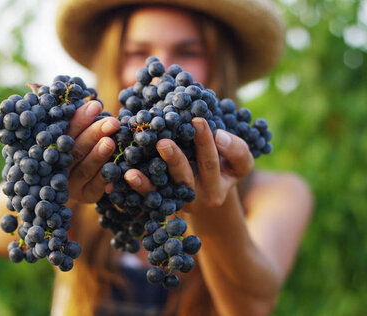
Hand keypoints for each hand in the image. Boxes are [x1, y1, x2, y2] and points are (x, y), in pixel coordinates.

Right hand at [67, 101, 119, 202]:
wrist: (82, 180)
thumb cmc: (79, 143)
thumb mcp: (74, 131)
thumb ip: (73, 118)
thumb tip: (68, 95)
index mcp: (51, 147)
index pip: (64, 132)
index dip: (79, 119)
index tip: (96, 106)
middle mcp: (58, 167)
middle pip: (74, 150)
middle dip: (93, 134)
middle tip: (111, 122)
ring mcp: (71, 184)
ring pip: (84, 169)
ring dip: (98, 155)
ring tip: (110, 142)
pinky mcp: (86, 196)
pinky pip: (96, 187)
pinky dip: (105, 177)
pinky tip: (116, 166)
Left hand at [122, 117, 253, 211]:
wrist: (210, 195)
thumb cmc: (225, 167)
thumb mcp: (239, 163)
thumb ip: (236, 149)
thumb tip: (219, 135)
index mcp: (219, 185)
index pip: (213, 163)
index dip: (206, 144)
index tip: (198, 121)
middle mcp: (198, 197)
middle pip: (186, 177)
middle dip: (174, 159)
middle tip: (163, 143)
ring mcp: (179, 202)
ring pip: (163, 190)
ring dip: (149, 179)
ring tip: (134, 168)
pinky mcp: (163, 204)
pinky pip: (150, 196)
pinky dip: (139, 186)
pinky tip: (128, 175)